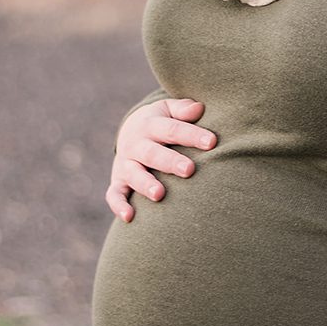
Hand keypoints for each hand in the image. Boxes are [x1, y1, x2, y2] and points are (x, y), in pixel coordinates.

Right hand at [106, 98, 217, 220]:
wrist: (129, 132)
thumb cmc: (161, 123)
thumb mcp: (168, 110)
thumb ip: (183, 110)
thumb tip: (199, 109)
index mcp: (150, 124)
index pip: (172, 129)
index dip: (192, 135)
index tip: (212, 142)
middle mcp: (136, 145)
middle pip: (152, 153)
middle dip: (170, 162)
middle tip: (189, 169)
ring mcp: (126, 164)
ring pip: (133, 174)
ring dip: (145, 184)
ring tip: (160, 194)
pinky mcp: (118, 182)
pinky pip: (115, 194)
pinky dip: (119, 205)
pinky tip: (130, 217)